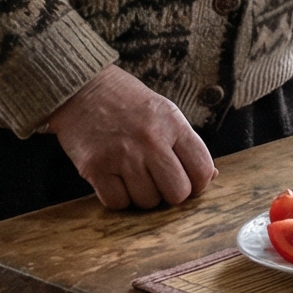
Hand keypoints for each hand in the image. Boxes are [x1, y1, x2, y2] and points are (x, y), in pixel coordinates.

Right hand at [45, 65, 216, 210]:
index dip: (198, 183)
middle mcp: (150, 140)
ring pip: (148, 201)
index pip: (202, 169)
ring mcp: (123, 155)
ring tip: (133, 174)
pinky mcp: (96, 168)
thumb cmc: (126, 102)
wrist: (81, 89)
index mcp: (172, 123)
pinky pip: (118, 203)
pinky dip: (118, 197)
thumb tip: (210, 176)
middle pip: (177, 193)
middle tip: (159, 181)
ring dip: (142, 195)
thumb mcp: (164, 111)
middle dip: (170, 193)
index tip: (187, 181)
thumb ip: (186, 142)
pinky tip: (115, 179)